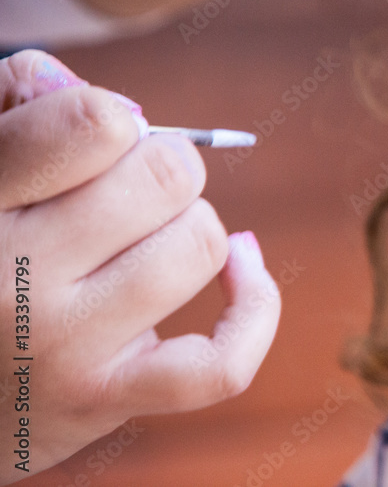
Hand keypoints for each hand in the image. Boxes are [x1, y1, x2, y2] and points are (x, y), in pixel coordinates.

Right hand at [0, 51, 280, 484]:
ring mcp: (63, 347)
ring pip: (199, 246)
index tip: (104, 137)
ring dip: (194, 226)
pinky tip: (243, 266)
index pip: (92, 124)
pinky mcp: (104, 400)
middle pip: (165, 178)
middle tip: (131, 189)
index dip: (116, 118)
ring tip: (150, 237)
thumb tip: (99, 96)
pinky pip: (222, 363)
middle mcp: (12, 278)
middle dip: (165, 166)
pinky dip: (255, 306)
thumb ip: (20, 106)